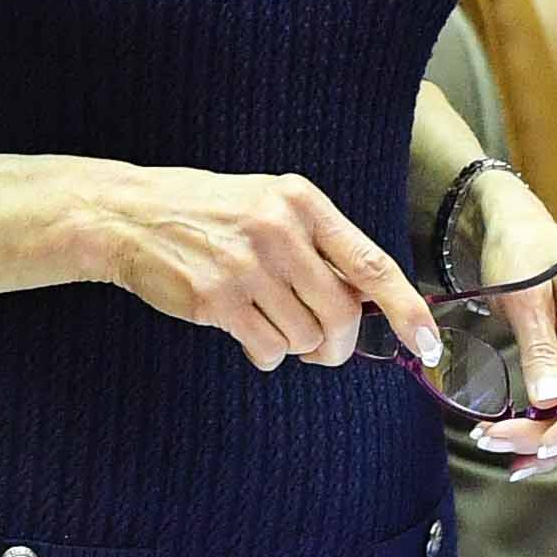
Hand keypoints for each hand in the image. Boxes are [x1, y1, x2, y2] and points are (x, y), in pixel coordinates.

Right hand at [76, 164, 437, 373]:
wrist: (130, 216)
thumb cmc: (209, 213)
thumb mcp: (270, 207)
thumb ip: (319, 247)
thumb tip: (366, 305)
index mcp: (303, 203)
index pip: (373, 264)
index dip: (407, 309)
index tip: (426, 341)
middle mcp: (279, 230)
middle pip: (341, 315)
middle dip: (337, 344)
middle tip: (323, 347)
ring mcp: (246, 266)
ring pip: (304, 337)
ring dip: (294, 344)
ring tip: (265, 319)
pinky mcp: (216, 299)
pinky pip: (268, 350)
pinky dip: (264, 353)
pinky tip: (243, 329)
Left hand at [445, 179, 556, 473]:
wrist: (518, 231)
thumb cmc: (521, 251)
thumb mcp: (524, 299)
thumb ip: (540, 350)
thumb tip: (550, 404)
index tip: (534, 440)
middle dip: (549, 432)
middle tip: (494, 442)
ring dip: (545, 435)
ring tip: (498, 449)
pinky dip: (550, 425)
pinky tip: (523, 452)